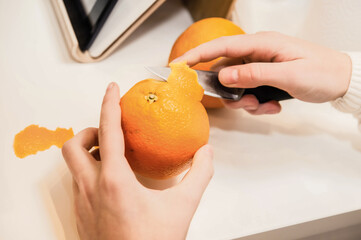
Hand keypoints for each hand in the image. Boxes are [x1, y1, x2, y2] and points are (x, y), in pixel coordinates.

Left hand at [61, 82, 213, 239]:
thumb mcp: (183, 206)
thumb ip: (199, 175)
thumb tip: (206, 153)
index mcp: (114, 181)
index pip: (107, 130)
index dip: (108, 104)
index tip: (111, 89)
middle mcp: (91, 190)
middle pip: (73, 146)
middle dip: (86, 132)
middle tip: (106, 134)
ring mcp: (82, 205)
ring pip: (71, 167)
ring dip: (87, 154)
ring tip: (109, 156)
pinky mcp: (80, 218)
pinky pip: (77, 186)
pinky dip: (88, 174)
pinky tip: (109, 184)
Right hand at [174, 31, 351, 113]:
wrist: (342, 80)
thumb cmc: (322, 73)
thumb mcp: (288, 76)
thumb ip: (254, 74)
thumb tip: (224, 75)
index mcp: (262, 44)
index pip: (220, 47)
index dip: (195, 56)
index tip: (176, 66)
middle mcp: (257, 52)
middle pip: (225, 71)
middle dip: (230, 93)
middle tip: (248, 104)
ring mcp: (259, 65)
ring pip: (236, 86)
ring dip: (245, 102)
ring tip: (266, 106)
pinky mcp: (264, 76)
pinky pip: (248, 92)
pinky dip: (255, 104)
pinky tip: (273, 107)